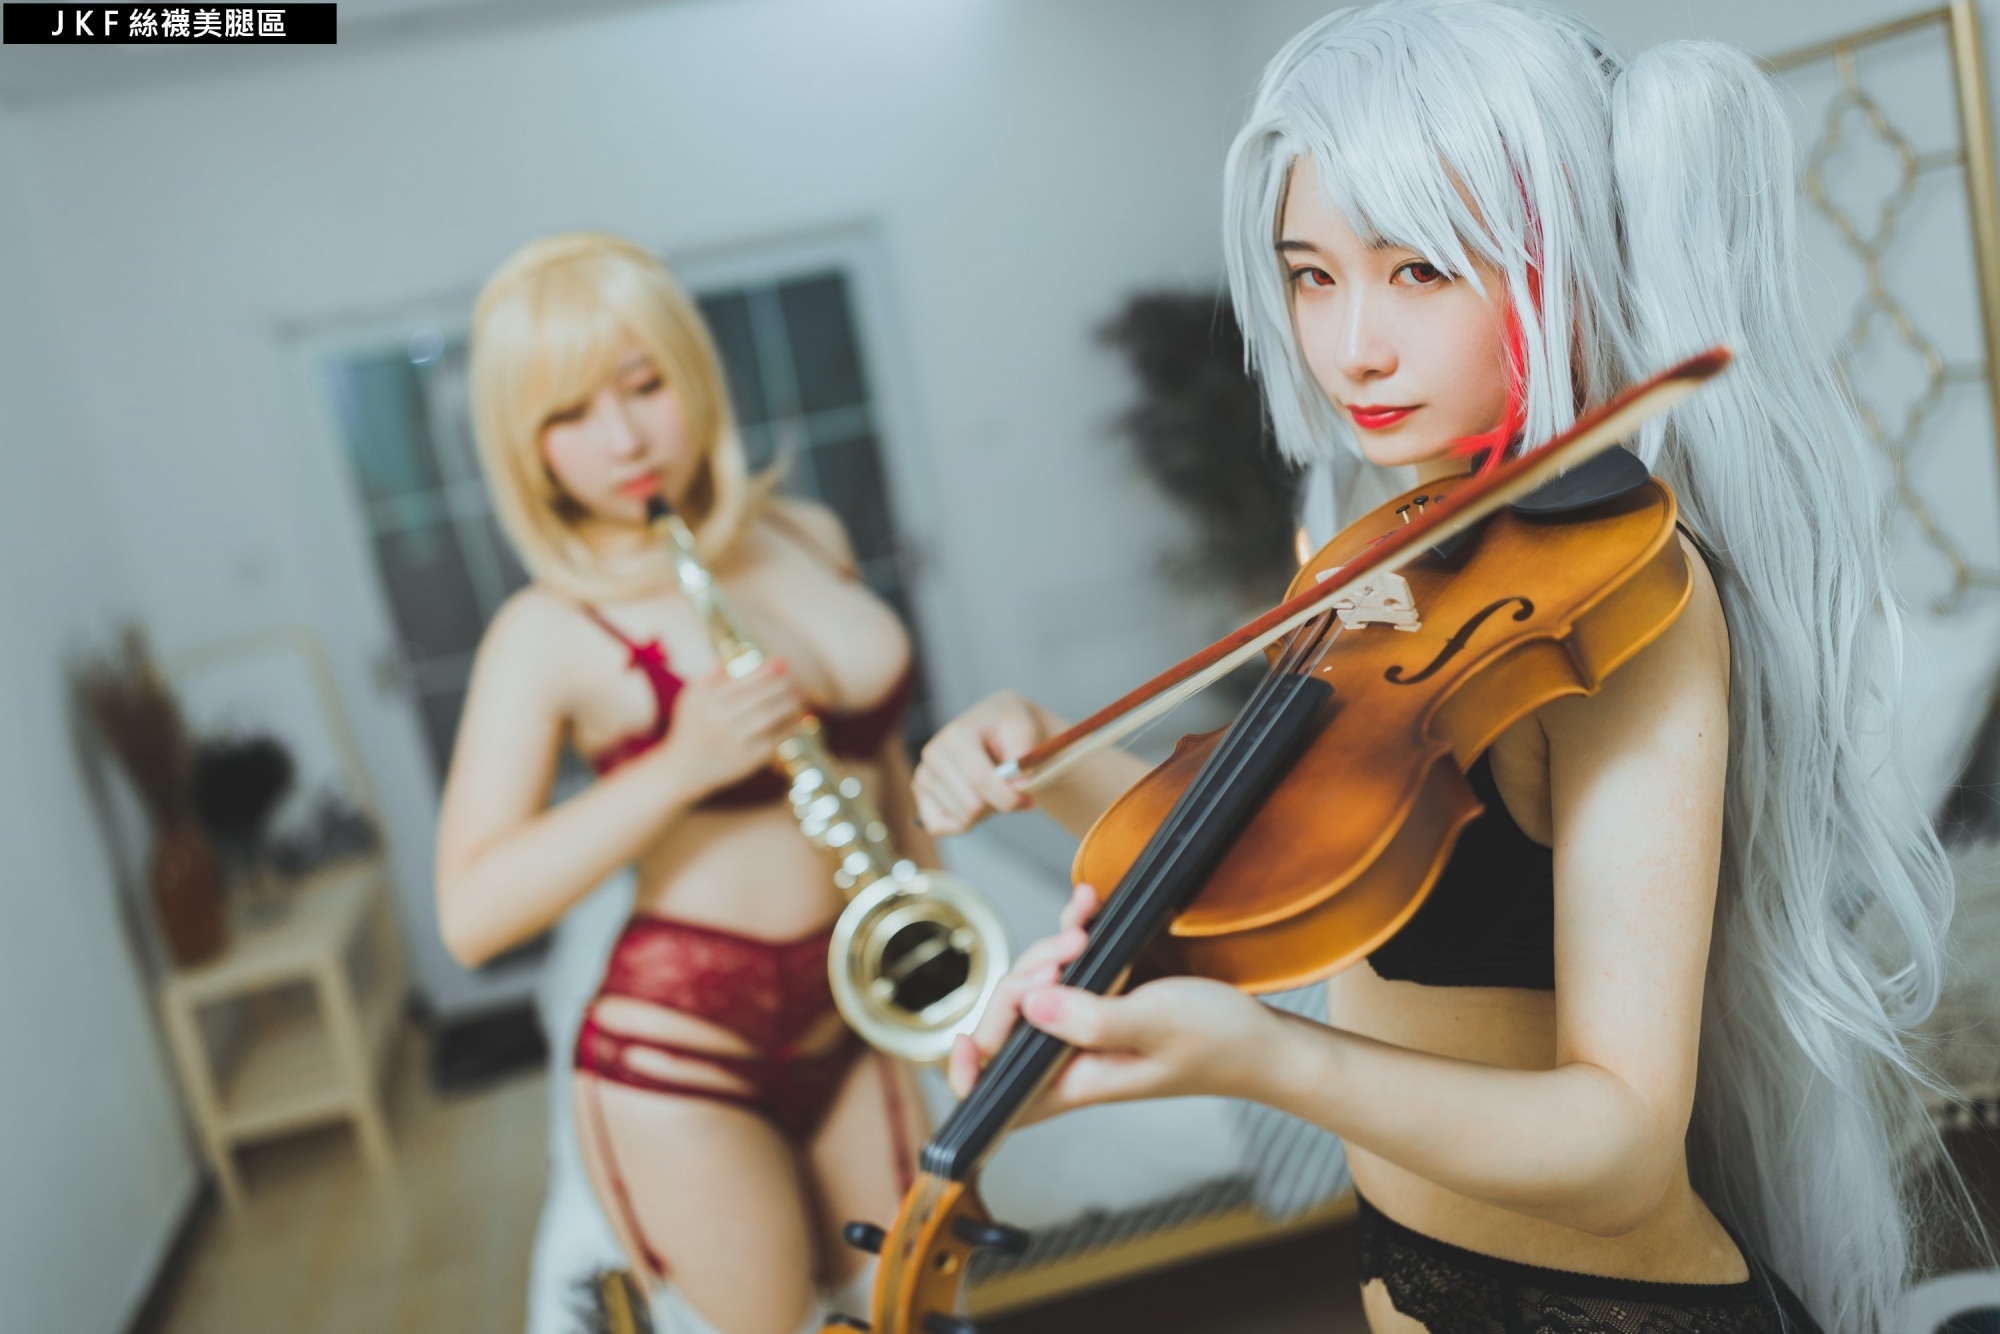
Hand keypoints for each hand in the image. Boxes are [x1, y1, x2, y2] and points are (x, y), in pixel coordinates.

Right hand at [659, 660, 800, 795]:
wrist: (682, 770)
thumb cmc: (690, 729)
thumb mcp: (690, 699)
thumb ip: (708, 679)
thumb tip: (730, 662)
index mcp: (708, 701)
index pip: (744, 681)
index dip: (766, 671)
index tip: (781, 663)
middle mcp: (721, 720)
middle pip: (760, 697)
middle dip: (781, 685)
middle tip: (792, 680)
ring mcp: (736, 741)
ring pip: (770, 716)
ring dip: (789, 704)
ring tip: (799, 697)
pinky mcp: (747, 760)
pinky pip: (775, 739)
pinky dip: (789, 727)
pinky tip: (798, 719)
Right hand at [914, 690, 1049, 834]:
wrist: (997, 726)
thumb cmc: (1010, 729)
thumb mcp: (1025, 730)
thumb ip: (1024, 757)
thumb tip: (1018, 785)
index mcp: (956, 735)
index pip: (980, 781)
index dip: (1008, 798)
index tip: (1029, 800)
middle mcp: (933, 754)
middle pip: (972, 806)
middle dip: (1000, 805)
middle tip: (1015, 792)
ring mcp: (924, 775)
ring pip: (961, 819)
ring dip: (986, 811)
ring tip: (994, 788)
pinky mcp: (920, 795)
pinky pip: (940, 827)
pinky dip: (964, 823)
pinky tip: (976, 800)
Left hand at [947, 884, 1281, 1120]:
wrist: (1264, 1038)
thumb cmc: (1219, 1043)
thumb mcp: (1154, 1024)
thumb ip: (1091, 1019)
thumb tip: (1031, 1005)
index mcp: (1076, 1082)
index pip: (1000, 1095)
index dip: (971, 1072)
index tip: (965, 1039)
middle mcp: (1072, 1059)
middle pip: (1009, 1023)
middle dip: (1025, 979)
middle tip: (1069, 952)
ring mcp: (1086, 1028)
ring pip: (1036, 987)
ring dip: (1052, 948)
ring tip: (1086, 930)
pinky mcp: (1104, 999)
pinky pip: (1069, 965)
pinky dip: (1071, 932)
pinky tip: (1086, 907)